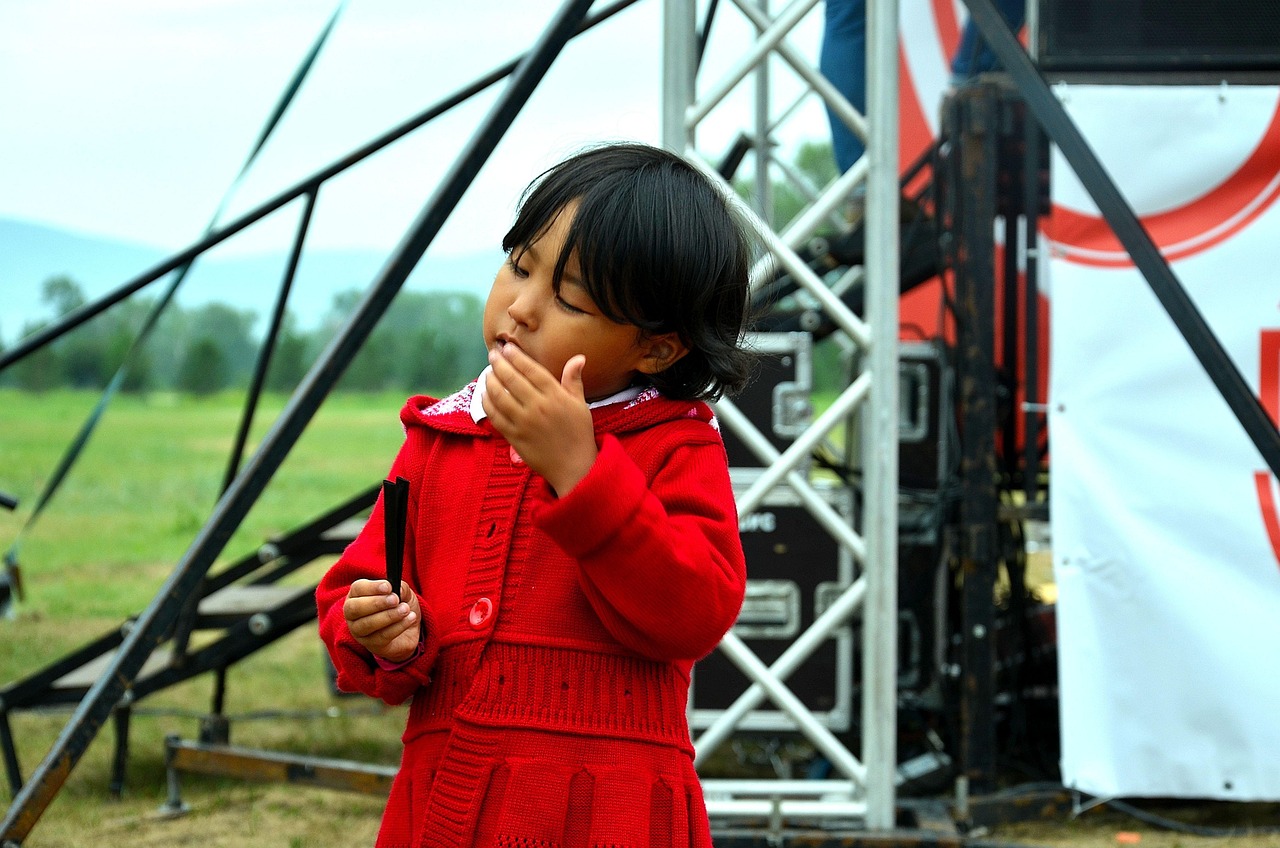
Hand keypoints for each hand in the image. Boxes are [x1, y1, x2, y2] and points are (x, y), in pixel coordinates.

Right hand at [343, 579, 421, 663]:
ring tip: (405, 609)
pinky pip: (382, 636)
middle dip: (376, 603)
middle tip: (395, 599)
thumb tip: (398, 589)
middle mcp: (353, 614)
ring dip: (389, 615)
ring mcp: (359, 632)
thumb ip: (400, 588)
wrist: (409, 631)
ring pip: (367, 624)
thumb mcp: (403, 593)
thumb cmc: (399, 606)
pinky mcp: (372, 645)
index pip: (357, 589)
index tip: (388, 587)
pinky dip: (398, 626)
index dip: (372, 587)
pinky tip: (410, 618)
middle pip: (355, 608)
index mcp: (356, 595)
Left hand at [481, 344, 596, 494]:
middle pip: (512, 379)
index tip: (507, 348)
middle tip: (493, 355)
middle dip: (499, 364)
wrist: (574, 467)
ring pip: (500, 396)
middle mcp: (538, 407)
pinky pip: (495, 416)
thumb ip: (574, 380)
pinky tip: (484, 395)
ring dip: (490, 381)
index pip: (531, 370)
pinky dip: (487, 403)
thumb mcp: (580, 404)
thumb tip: (578, 357)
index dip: (516, 356)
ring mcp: (524, 422)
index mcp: (555, 396)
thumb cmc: (579, 433)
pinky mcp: (514, 437)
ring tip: (488, 373)